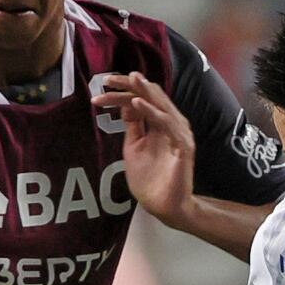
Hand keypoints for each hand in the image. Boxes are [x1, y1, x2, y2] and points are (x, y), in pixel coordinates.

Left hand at [95, 71, 196, 226]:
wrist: (163, 206)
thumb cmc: (150, 179)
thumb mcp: (135, 145)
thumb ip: (133, 125)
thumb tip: (125, 102)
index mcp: (161, 122)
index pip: (143, 97)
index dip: (124, 89)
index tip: (102, 85)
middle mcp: (172, 123)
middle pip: (152, 95)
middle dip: (130, 85)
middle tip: (108, 79)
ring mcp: (179, 133)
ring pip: (161, 104)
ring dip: (142, 91)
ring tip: (129, 80)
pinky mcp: (182, 145)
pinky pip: (167, 124)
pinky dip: (152, 112)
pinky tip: (137, 103)